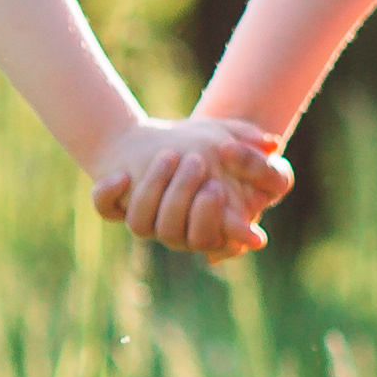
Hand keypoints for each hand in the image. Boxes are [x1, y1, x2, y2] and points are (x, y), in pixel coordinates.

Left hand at [95, 116, 295, 259]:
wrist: (156, 137)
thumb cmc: (203, 142)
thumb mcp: (229, 136)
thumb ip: (250, 141)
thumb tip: (271, 145)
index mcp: (206, 223)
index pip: (215, 240)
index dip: (223, 230)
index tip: (221, 191)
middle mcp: (174, 229)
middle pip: (175, 233)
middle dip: (184, 197)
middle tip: (198, 162)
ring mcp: (142, 220)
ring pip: (140, 223)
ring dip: (154, 188)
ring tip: (169, 155)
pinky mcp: (113, 204)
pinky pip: (105, 207)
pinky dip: (109, 192)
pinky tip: (121, 175)